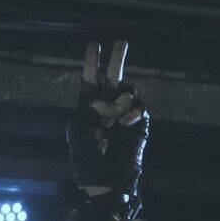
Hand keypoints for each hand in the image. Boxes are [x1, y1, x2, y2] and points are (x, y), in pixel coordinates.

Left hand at [68, 40, 149, 196]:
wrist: (106, 179)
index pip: (91, 81)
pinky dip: (132, 112)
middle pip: (114, 78)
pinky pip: (139, 107)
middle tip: (121, 41)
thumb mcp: (79, 128)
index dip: (93, 63)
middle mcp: (107, 108)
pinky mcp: (140, 124)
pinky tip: (124, 124)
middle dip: (117, 59)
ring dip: (120, 101)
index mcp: (89, 108)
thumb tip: (110, 96)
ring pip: (129, 92)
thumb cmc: (86, 157)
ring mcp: (124, 115)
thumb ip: (90, 106)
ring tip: (113, 120)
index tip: (94, 45)